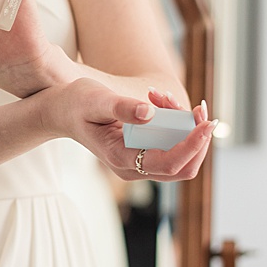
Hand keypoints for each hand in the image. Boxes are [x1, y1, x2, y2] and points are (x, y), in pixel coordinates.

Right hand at [45, 80, 211, 179]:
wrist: (62, 112)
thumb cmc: (75, 104)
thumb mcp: (94, 100)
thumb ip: (120, 107)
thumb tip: (149, 113)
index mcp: (120, 158)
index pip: (168, 163)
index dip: (192, 145)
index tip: (205, 123)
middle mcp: (133, 169)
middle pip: (183, 168)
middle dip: (198, 140)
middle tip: (201, 110)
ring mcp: (140, 165)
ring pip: (182, 159)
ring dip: (187, 129)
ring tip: (166, 97)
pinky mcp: (145, 155)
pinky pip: (173, 148)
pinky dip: (178, 126)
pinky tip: (164, 101)